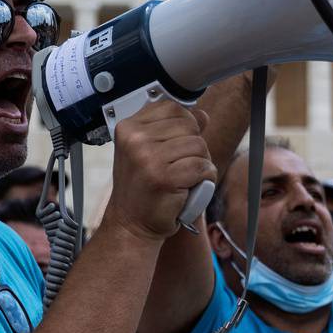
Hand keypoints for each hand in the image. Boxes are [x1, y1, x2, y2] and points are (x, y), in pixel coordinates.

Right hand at [104, 97, 218, 242]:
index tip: (174, 146)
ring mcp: (148, 158)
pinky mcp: (164, 178)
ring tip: (183, 178)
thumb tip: (202, 115)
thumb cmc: (142, 188)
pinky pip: (203, 167)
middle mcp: (135, 139)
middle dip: (193, 146)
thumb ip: (172, 130)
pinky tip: (190, 187)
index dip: (184, 125)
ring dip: (200, 163)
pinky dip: (205, 179)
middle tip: (178, 166)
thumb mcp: (148, 151)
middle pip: (189, 125)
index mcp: (128, 128)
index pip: (172, 107)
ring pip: (199, 145)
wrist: (130, 224)